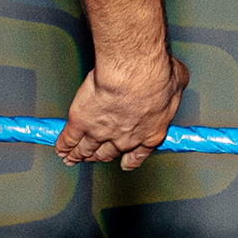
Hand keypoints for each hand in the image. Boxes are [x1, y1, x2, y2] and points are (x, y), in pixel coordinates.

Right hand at [56, 55, 188, 169]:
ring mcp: (101, 132)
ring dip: (79, 154)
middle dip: (100, 156)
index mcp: (150, 133)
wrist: (134, 74)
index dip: (131, 159)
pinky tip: (60, 149)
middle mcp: (125, 138)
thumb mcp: (176, 81)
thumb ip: (173, 86)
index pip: (139, 153)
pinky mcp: (81, 121)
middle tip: (93, 158)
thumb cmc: (158, 77)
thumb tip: (176, 76)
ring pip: (87, 148)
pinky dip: (64, 145)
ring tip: (72, 158)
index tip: (126, 163)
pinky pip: (69, 138)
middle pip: (109, 152)